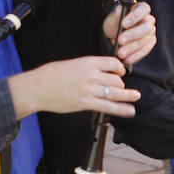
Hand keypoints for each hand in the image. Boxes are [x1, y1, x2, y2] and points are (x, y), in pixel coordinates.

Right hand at [8, 56, 138, 120]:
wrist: (37, 87)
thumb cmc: (50, 75)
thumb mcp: (72, 64)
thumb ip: (87, 67)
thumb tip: (99, 72)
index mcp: (88, 62)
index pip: (113, 63)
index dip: (119, 69)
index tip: (120, 73)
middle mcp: (92, 75)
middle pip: (116, 80)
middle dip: (120, 84)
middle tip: (120, 87)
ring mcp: (89, 90)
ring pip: (115, 93)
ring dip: (127, 96)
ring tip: (136, 97)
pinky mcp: (85, 103)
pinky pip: (108, 106)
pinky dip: (121, 109)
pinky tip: (129, 111)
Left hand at [104, 1, 154, 66]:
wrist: (114, 35)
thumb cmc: (115, 23)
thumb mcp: (112, 18)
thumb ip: (116, 14)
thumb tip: (120, 10)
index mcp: (141, 9)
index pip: (144, 9)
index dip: (135, 16)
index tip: (123, 24)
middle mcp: (149, 20)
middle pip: (146, 27)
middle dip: (132, 35)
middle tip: (120, 40)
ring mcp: (151, 33)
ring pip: (145, 41)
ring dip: (132, 48)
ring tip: (120, 53)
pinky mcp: (149, 44)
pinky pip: (145, 50)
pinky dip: (135, 56)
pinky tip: (127, 59)